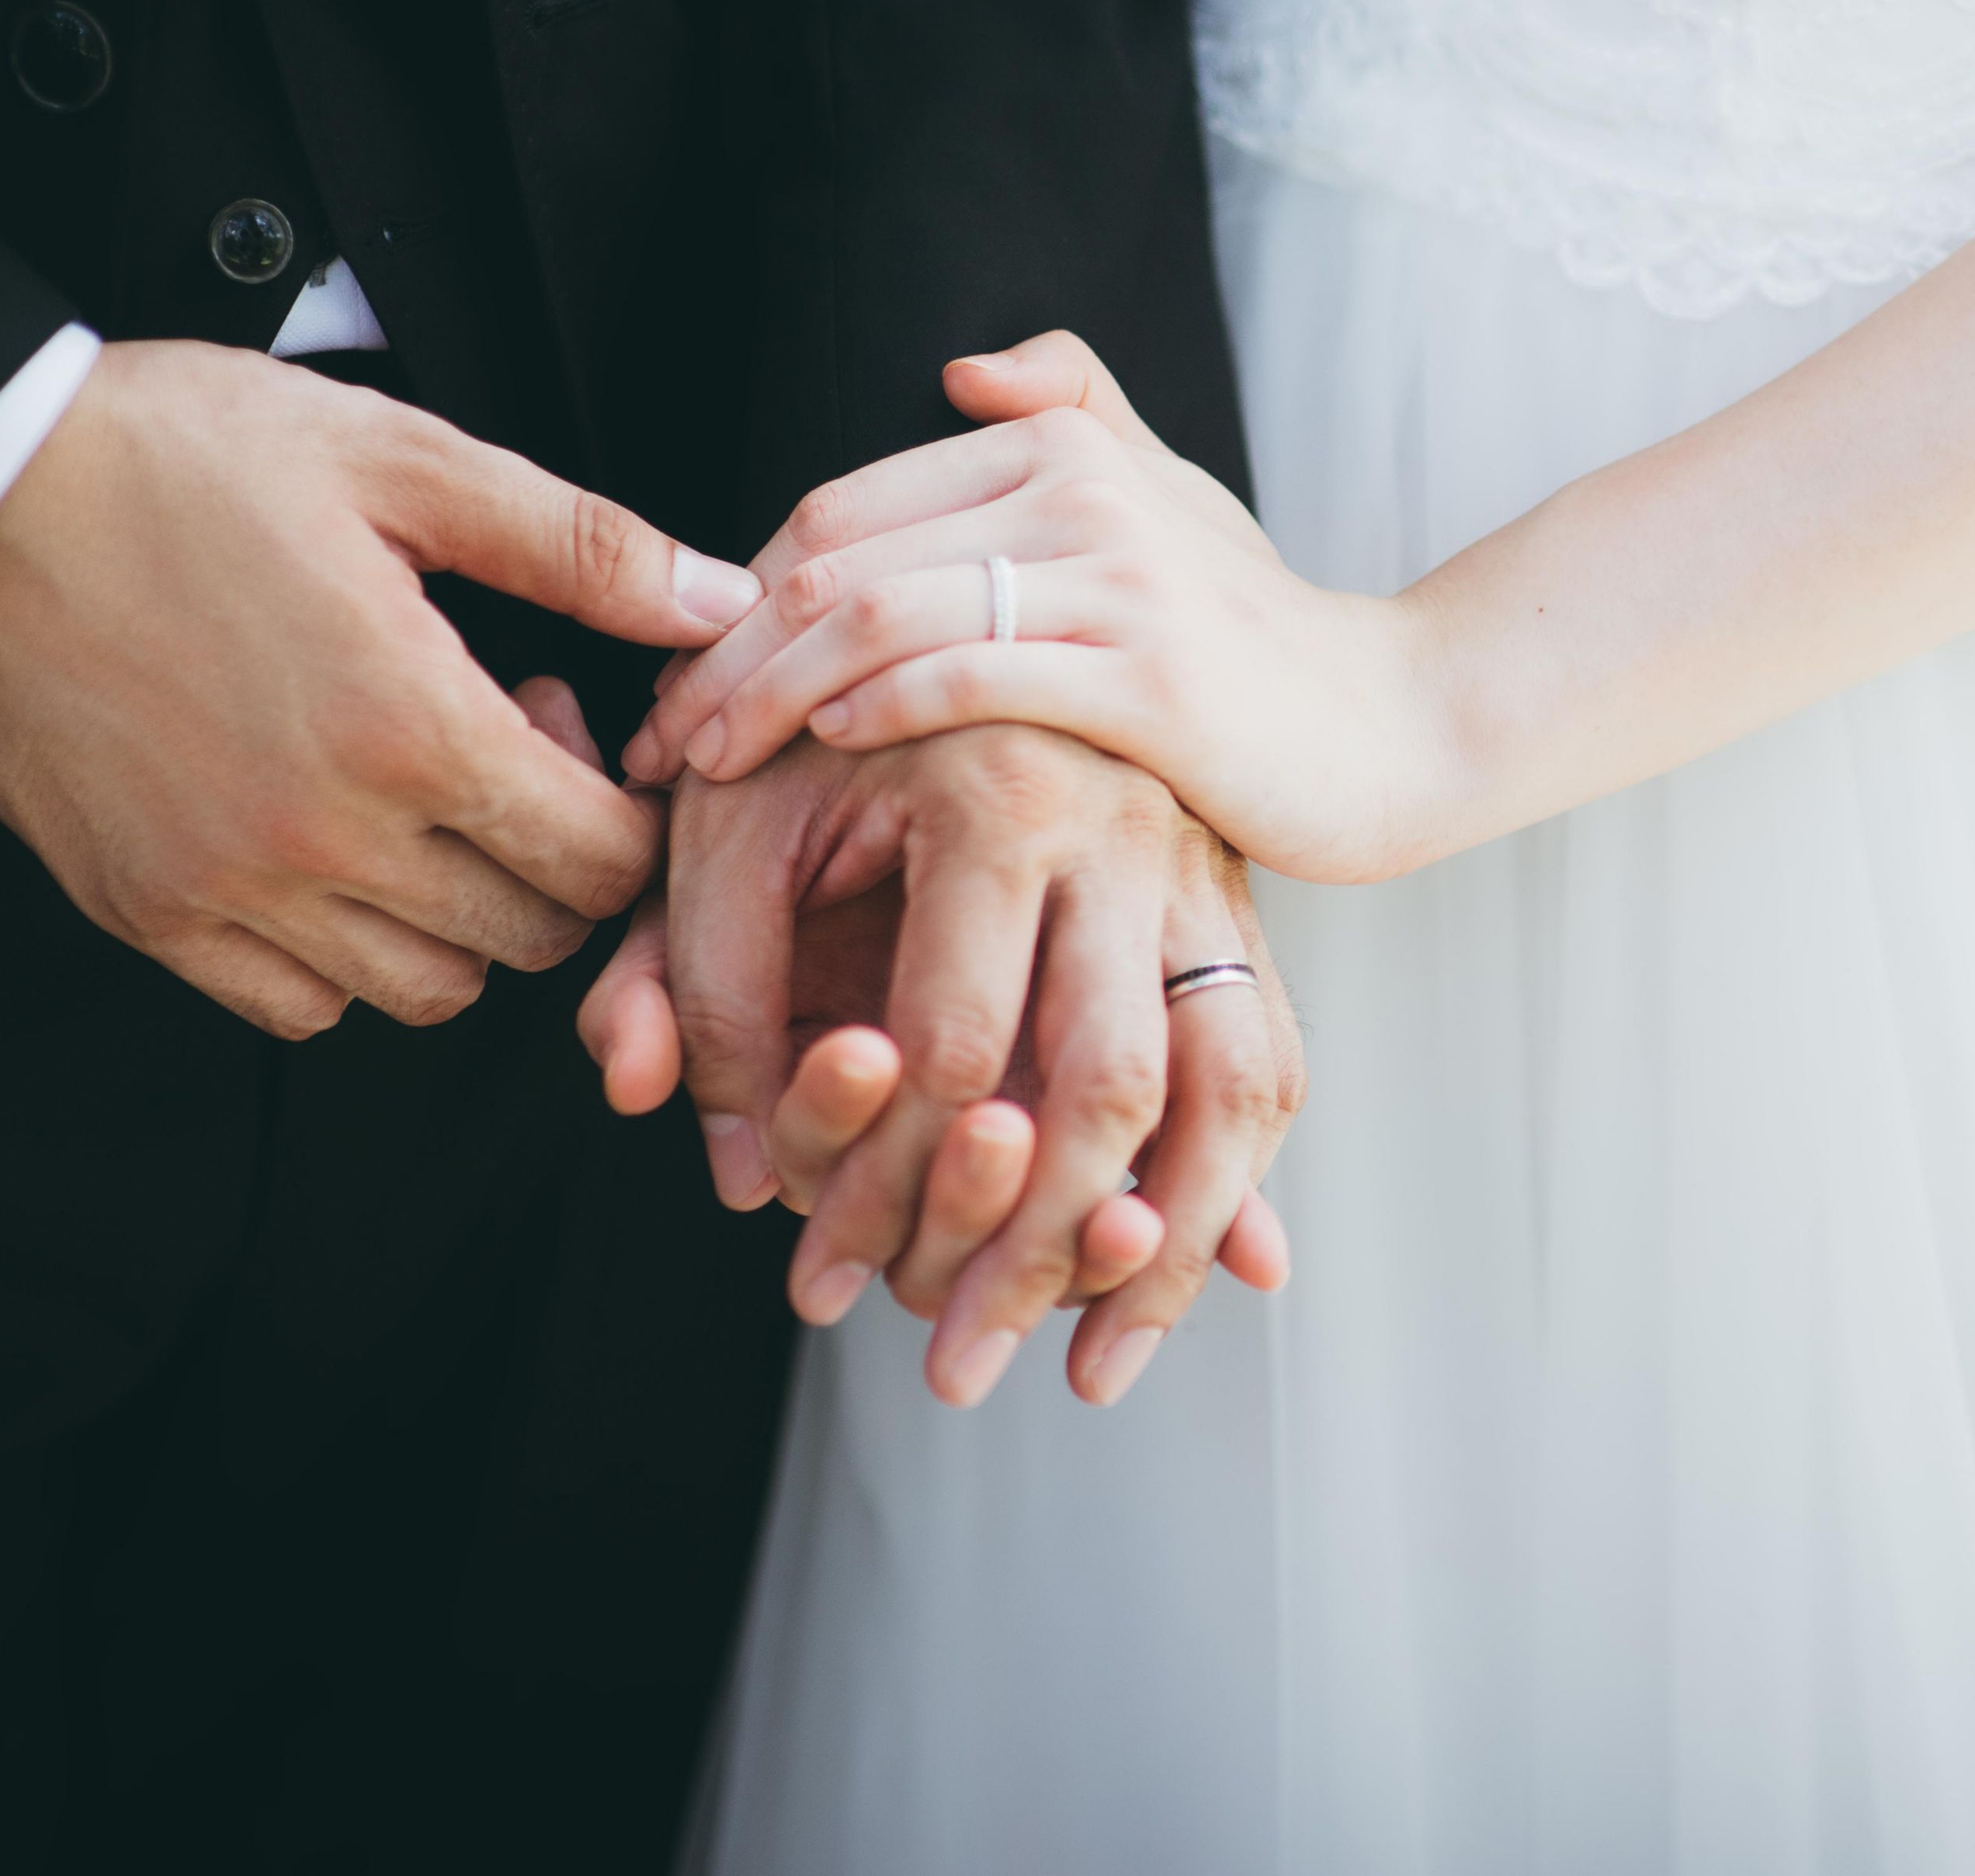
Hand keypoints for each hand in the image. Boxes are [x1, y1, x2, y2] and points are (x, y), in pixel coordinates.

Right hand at [0, 339, 761, 1035]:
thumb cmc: (179, 457)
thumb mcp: (405, 462)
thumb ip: (581, 544)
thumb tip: (719, 600)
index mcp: (411, 724)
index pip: (605, 859)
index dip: (626, 806)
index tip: (570, 727)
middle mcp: (325, 833)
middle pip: (534, 933)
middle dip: (556, 858)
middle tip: (501, 751)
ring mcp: (230, 887)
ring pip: (429, 987)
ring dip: (463, 914)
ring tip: (420, 797)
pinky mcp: (149, 911)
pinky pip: (301, 1007)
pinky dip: (347, 959)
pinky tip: (338, 851)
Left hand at [578, 724, 1299, 1405]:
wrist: (963, 604)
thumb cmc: (819, 727)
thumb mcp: (727, 826)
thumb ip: (700, 984)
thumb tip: (736, 1167)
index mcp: (1002, 789)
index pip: (956, 1043)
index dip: (877, 1183)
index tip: (820, 1280)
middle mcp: (1131, 829)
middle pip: (1111, 1087)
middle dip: (1029, 1252)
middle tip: (956, 1370)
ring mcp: (1205, 867)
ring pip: (1236, 1087)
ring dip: (1167, 1248)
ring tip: (1088, 1369)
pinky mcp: (1239, 906)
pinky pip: (1273, 1062)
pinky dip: (1244, 1182)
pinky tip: (1206, 1284)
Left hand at [624, 334, 1455, 883]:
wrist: (1394, 725)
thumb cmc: (1260, 635)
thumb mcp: (1174, 502)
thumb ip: (1078, 419)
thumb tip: (963, 371)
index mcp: (1066, 443)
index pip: (844, 506)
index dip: (737, 591)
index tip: (684, 676)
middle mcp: (1083, 490)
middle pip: (836, 555)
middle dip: (722, 650)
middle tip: (659, 737)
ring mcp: (1117, 580)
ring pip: (877, 614)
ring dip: (764, 693)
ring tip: (705, 764)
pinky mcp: (1147, 678)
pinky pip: (965, 675)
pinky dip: (870, 707)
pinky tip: (824, 749)